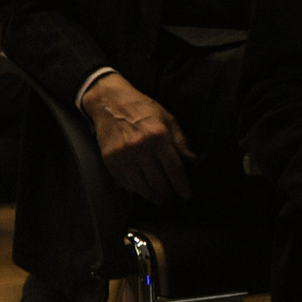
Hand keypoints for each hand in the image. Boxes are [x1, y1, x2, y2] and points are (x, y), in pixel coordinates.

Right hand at [82, 73, 194, 203]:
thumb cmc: (143, 109)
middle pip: (158, 181)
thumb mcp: (168, 119)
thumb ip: (180, 141)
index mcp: (158, 137)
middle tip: (173, 197)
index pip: (174, 168)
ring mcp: (123, 156)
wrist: (110, 102)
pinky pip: (125, 182)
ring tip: (160, 199)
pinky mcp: (110, 160)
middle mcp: (140, 148)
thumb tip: (191, 161)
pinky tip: (143, 190)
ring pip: (141, 186)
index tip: (186, 195)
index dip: (181, 185)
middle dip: (168, 193)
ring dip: (152, 196)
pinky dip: (135, 190)